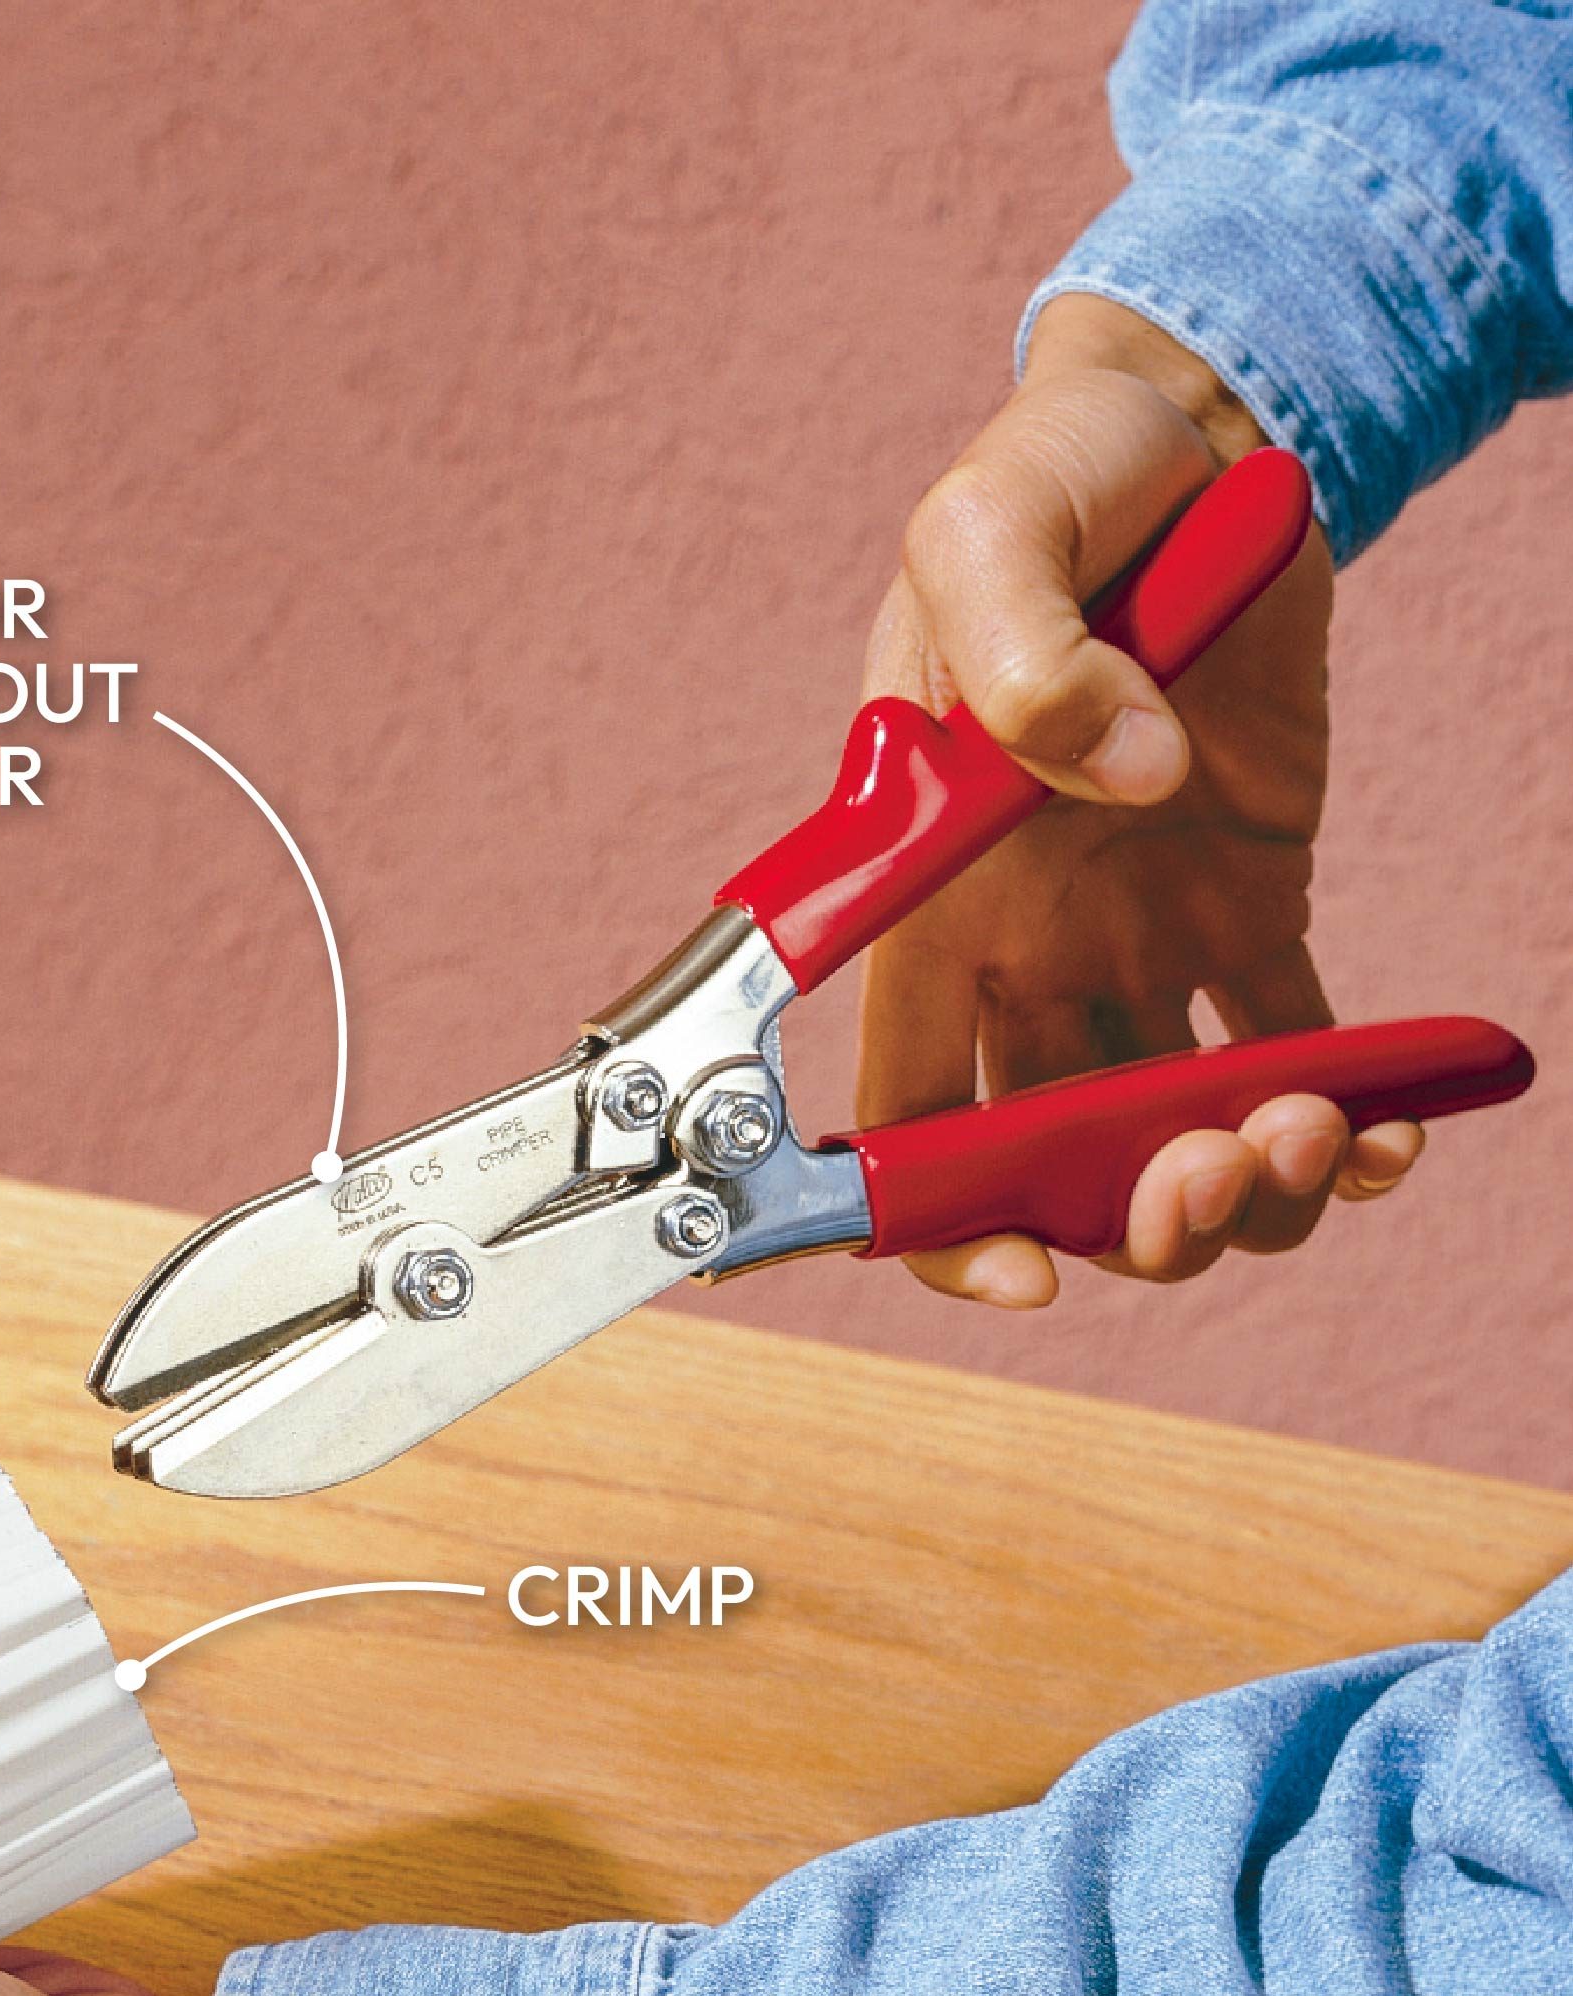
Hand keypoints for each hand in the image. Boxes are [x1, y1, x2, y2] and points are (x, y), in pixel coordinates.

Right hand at [857, 294, 1419, 1307]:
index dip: (937, 1221)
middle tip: (1215, 1169)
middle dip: (1130, 1216)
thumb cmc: (1061, 476)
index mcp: (930, 896)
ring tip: (1326, 1130)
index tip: (1029, 1270)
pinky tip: (1391, 1121)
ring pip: (1165, 1133)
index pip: (898, 1108)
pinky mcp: (1249, 905)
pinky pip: (1289, 1047)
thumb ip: (1022, 651)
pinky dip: (1346, 1113)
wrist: (1200, 432)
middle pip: (1046, 1160)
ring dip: (1242, 1182)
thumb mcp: (994, 525)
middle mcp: (1021, 945)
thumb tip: (1130, 777)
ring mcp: (1136, 938)